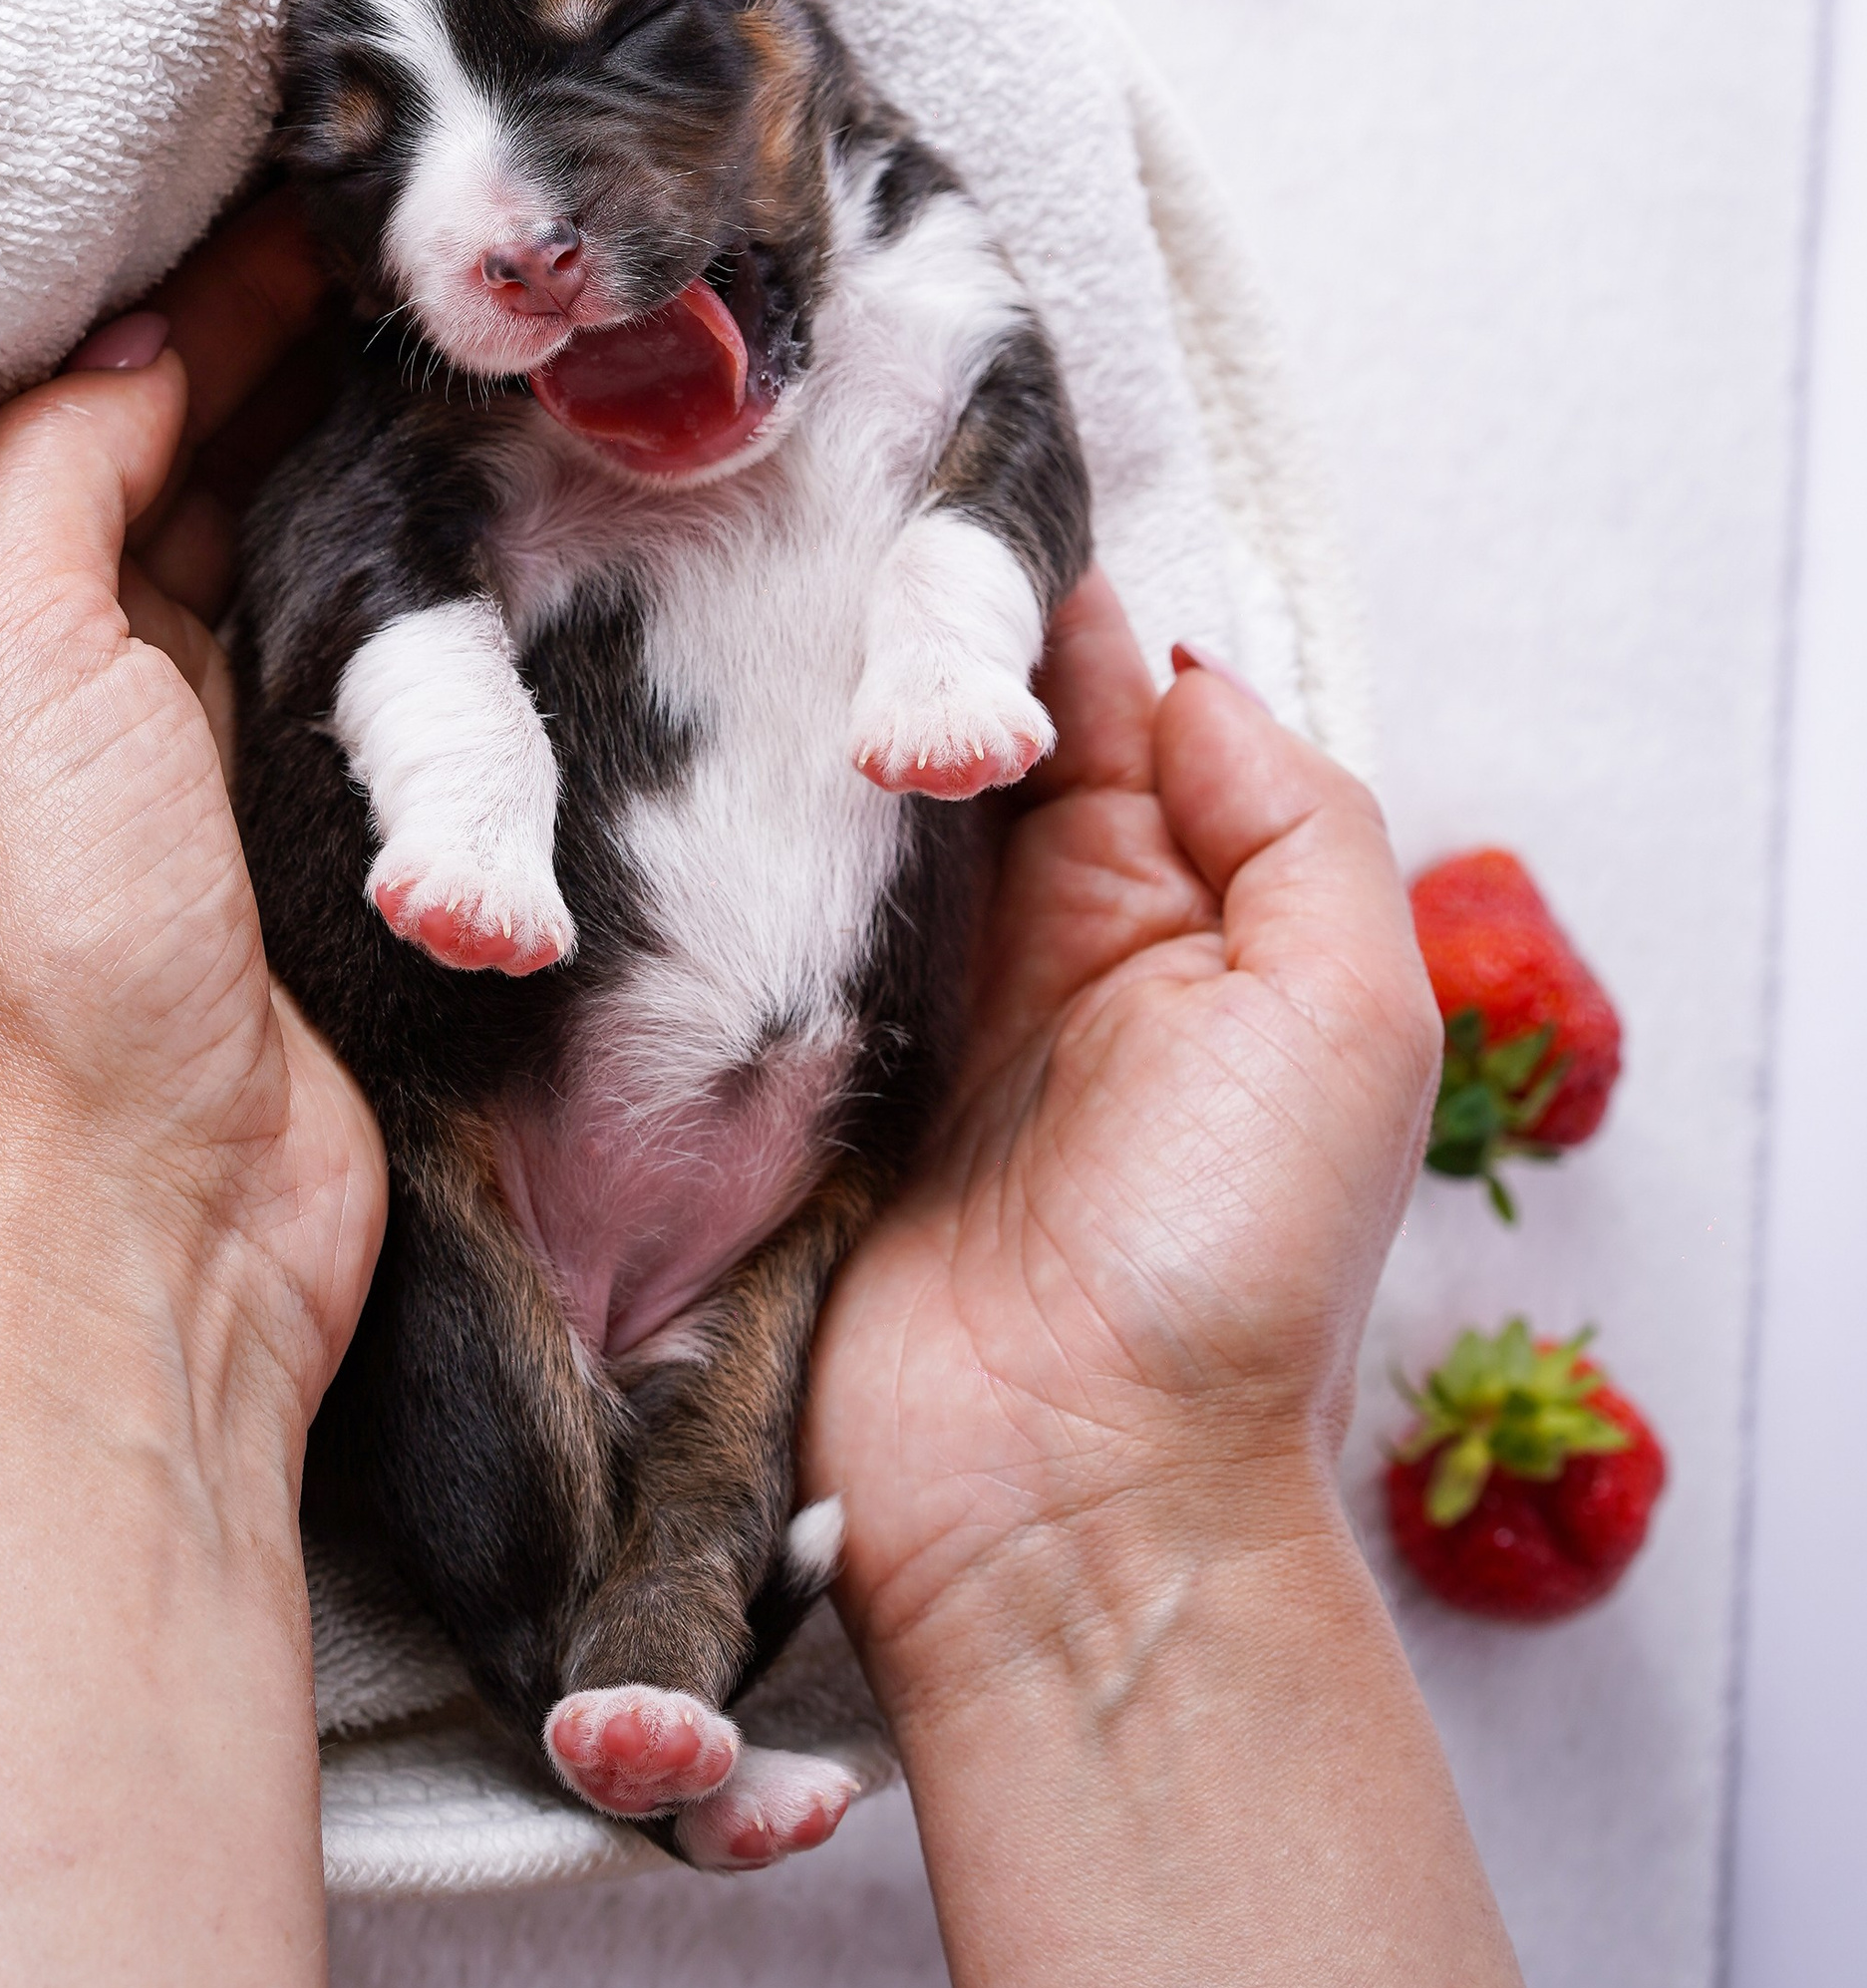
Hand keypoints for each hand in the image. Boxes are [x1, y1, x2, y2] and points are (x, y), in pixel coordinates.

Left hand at [0, 196, 383, 1455]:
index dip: (193, 311)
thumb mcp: (6, 668)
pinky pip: (376, 689)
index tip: (315, 213)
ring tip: (492, 350)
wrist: (156, 1219)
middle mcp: (89, 695)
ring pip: (299, 570)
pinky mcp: (321, 853)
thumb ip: (58, 483)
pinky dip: (427, 601)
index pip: (91, 420)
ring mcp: (211, 777)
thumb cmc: (54, 952)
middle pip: (202, 480)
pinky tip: (511, 520)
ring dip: (378, 469)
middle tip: (436, 259)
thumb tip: (133, 343)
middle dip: (299, 369)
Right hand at [805, 567, 1441, 1701]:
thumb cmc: (1233, 1272)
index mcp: (1171, 914)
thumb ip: (1291, 825)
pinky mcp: (763, 1092)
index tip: (940, 476)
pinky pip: (725, 949)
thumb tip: (1177, 664)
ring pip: (825, 827)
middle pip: (942, 746)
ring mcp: (881, 1018)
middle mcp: (1025, 947)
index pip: (1095, 706)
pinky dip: (694, 871)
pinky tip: (640, 768)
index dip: (1029, 597)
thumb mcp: (1347, 1021)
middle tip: (784, 518)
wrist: (1074, 1511)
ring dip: (777, 737)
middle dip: (882, 639)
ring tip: (700, 600)